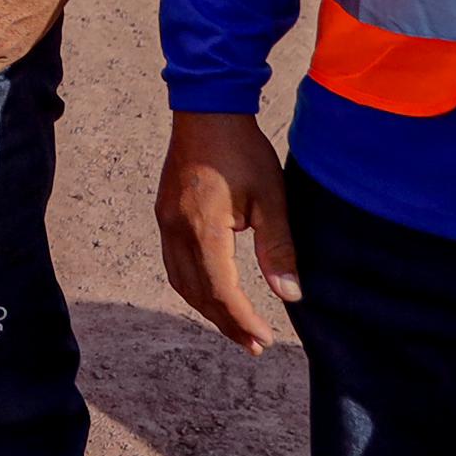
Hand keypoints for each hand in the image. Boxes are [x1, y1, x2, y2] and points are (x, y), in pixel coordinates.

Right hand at [156, 110, 297, 353]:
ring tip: (234, 326)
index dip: (243, 320)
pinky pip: (174, 264)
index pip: (221, 291)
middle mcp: (177, 231)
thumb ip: (278, 249)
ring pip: (181, 282)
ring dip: (207, 308)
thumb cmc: (243, 151)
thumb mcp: (272, 198)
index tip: (265, 338)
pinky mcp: (164, 216)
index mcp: (204, 229)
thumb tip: (290, 295)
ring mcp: (166, 224)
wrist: (207, 111)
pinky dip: (193, 287)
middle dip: (226, 323)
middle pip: (198, 294)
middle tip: (253, 344)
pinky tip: (211, 292)